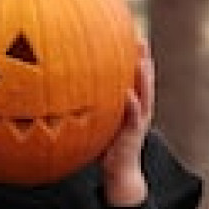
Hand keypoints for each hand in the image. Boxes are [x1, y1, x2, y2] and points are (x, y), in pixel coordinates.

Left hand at [100, 43, 151, 205]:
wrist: (118, 173)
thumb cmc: (105, 145)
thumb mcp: (99, 120)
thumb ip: (91, 104)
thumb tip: (63, 86)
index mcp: (132, 104)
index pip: (134, 77)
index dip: (133, 57)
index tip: (130, 35)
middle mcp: (139, 110)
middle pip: (143, 80)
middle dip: (143, 59)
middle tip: (140, 38)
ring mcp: (139, 121)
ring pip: (144, 95)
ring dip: (144, 78)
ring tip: (142, 59)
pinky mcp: (133, 134)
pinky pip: (133, 117)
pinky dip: (132, 105)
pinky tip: (127, 93)